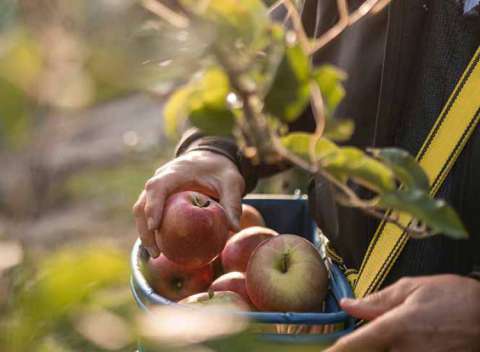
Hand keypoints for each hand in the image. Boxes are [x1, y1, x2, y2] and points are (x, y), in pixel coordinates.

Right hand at [132, 150, 244, 257]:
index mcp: (176, 172)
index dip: (153, 206)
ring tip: (156, 255)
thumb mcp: (231, 182)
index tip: (155, 227)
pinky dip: (152, 231)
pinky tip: (162, 250)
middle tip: (156, 252)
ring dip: (145, 233)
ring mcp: (158, 189)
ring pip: (141, 210)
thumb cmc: (220, 170)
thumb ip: (232, 203)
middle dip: (145, 228)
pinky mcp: (159, 199)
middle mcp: (161, 179)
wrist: (210, 158)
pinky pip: (149, 214)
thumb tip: (235, 229)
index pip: (157, 187)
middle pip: (143, 202)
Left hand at [326, 275, 479, 351]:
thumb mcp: (412, 288)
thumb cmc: (454, 297)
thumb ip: (376, 301)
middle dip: (359, 347)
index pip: (351, 346)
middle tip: (378, 329)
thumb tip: (347, 304)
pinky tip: (405, 341)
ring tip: (403, 331)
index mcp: (393, 329)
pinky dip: (394, 351)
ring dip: (378, 348)